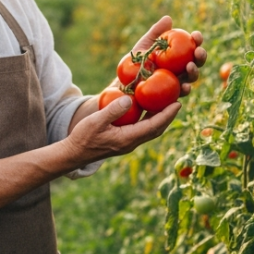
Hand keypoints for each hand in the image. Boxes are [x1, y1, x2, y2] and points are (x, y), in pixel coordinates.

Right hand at [65, 94, 179, 165]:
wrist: (74, 154)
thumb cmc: (83, 137)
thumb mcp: (96, 122)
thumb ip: (113, 111)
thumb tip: (128, 99)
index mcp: (128, 139)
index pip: (153, 126)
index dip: (167, 115)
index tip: (178, 104)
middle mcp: (132, 142)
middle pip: (156, 129)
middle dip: (168, 116)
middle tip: (178, 101)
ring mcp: (128, 143)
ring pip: (150, 130)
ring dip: (160, 118)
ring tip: (167, 103)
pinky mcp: (124, 140)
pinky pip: (141, 129)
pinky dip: (149, 119)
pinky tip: (148, 108)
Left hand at [130, 16, 207, 97]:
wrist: (126, 81)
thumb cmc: (136, 60)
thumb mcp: (145, 44)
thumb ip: (156, 32)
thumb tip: (168, 18)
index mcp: (179, 54)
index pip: (192, 45)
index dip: (197, 40)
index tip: (196, 35)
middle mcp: (182, 68)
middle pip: (196, 61)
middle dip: (201, 55)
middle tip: (197, 51)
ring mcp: (179, 81)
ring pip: (192, 76)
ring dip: (194, 71)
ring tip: (190, 66)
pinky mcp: (173, 95)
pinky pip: (182, 92)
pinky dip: (186, 89)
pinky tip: (185, 86)